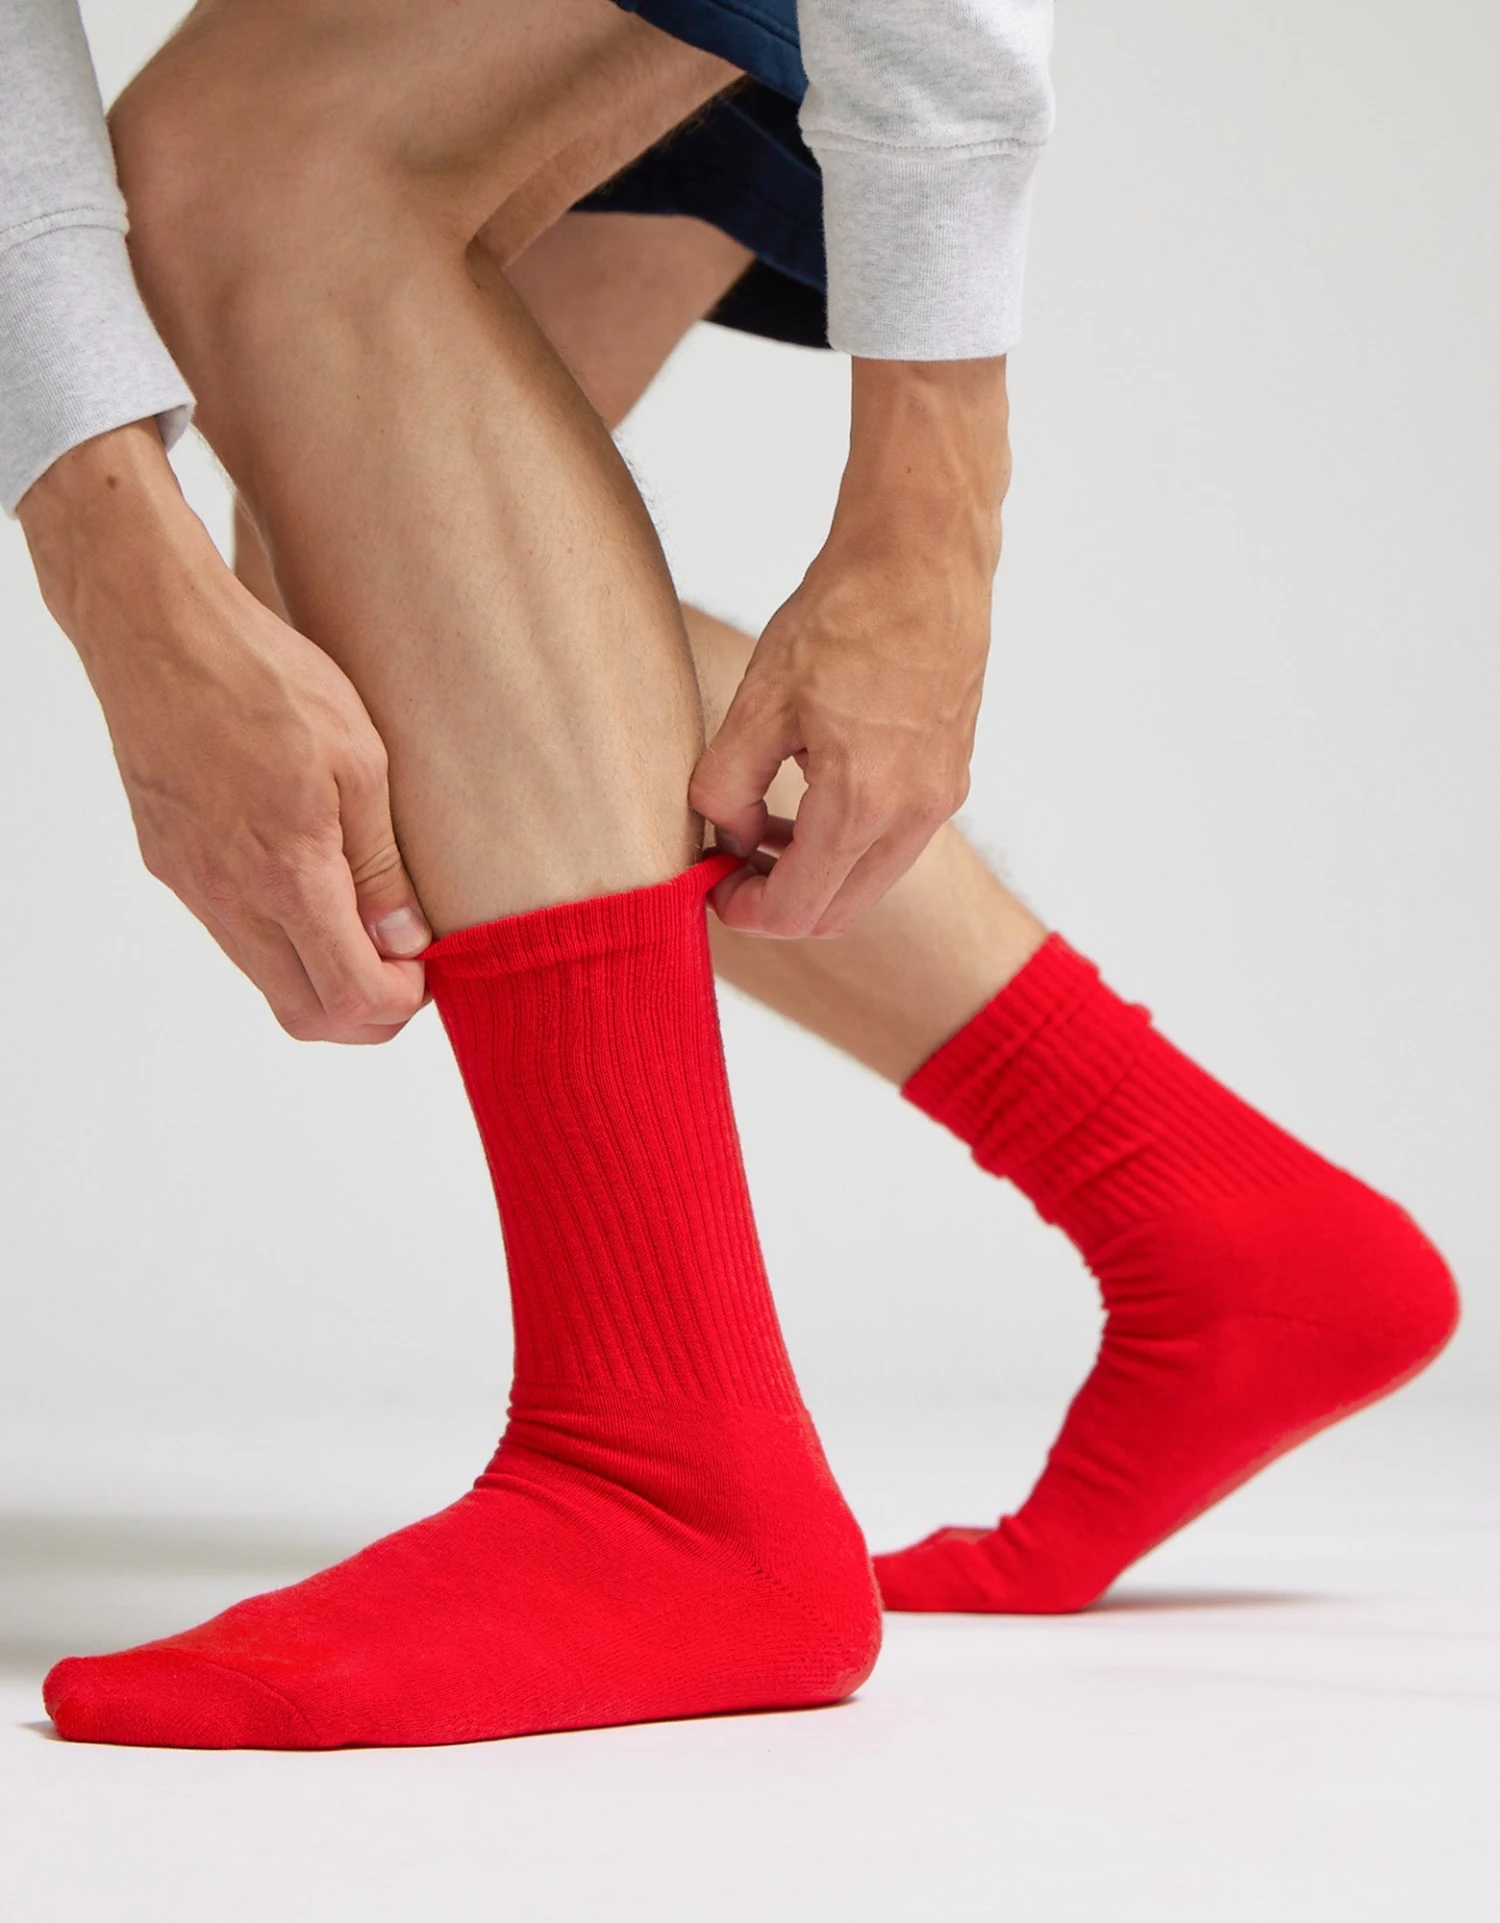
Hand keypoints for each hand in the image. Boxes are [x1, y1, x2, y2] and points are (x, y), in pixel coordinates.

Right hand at [19, 424, 430, 1042]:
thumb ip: (381, 864)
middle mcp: (230, 896)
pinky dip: (285, 942)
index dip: (402, 1002)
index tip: (431, 966)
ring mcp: (193, 885)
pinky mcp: (172, 863)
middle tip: (409, 963)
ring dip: (326, 978)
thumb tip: (406, 942)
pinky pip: (235, 937)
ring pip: (267, 982)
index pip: (351, 998)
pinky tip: (316, 888)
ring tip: (371, 922)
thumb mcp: (359, 758)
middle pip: (306, 1015)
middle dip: (369, 1011)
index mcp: (286, 874)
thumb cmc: (264, 675)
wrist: (157, 627)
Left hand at [690, 358, 1010, 937]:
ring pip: (867, 882)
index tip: (708, 887)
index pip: (797, 909)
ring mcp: (942, 798)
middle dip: (776, 905)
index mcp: (862, 803)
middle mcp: (914, 814)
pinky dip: (846, 843)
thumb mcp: (758, 700)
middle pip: (837, 913)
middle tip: (727, 867)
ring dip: (811, 873)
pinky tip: (806, 795)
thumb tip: (729, 838)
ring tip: (758, 825)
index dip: (742, 913)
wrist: (923, 554)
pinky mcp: (952, 775)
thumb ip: (726, 785)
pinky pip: (893, 843)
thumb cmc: (843, 614)